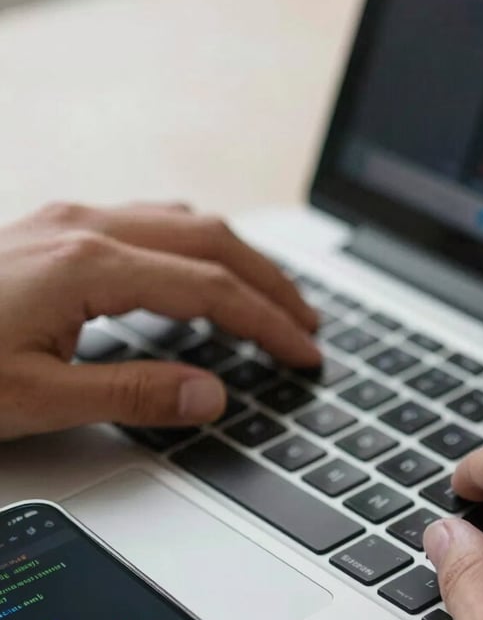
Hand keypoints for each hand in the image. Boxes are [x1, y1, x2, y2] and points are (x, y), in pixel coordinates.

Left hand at [0, 202, 319, 439]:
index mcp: (89, 264)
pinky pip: (149, 222)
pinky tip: (199, 275)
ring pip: (184, 221)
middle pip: (212, 240)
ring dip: (237, 259)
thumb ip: (134, 393)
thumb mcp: (35, 398)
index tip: (304, 354)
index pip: (211, 289)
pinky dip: (195, 249)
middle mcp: (86, 227)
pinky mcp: (55, 229)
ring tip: (270, 299)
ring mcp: (69, 221)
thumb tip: (212, 396)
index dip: (268, 324)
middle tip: (308, 325)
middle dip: (270, 283)